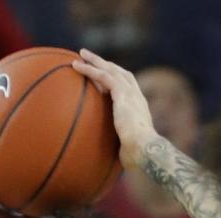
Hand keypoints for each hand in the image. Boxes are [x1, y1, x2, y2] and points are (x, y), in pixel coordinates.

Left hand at [71, 51, 154, 168]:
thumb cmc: (137, 156)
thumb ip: (119, 147)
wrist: (144, 150)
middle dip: (105, 63)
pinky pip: (103, 76)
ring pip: (110, 69)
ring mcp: (130, 93)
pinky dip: (89, 70)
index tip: (104, 75)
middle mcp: (136, 96)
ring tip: (80, 55)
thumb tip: (109, 160)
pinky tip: (76, 66)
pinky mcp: (122, 94)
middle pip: (119, 72)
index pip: (127, 87)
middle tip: (89, 57)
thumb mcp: (126, 148)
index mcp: (138, 107)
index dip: (116, 79)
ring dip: (95, 61)